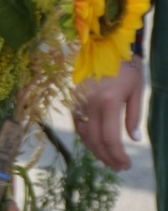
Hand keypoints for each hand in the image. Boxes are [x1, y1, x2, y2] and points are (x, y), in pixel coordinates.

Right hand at [72, 57, 143, 171]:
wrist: (106, 43)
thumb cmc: (127, 66)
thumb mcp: (136, 90)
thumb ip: (134, 116)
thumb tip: (133, 140)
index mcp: (108, 102)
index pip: (111, 139)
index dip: (118, 155)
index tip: (127, 165)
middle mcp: (90, 104)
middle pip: (95, 140)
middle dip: (107, 157)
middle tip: (118, 167)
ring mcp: (79, 101)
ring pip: (83, 134)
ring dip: (95, 150)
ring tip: (107, 160)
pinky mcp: (74, 97)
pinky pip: (77, 123)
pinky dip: (85, 137)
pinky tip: (94, 143)